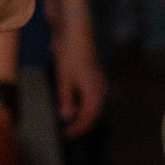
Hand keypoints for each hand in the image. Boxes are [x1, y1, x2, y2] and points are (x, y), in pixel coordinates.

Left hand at [51, 16, 107, 134]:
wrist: (75, 28)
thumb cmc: (71, 52)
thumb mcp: (64, 78)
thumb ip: (66, 99)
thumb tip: (67, 117)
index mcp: (95, 91)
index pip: (89, 118)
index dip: (78, 128)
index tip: (65, 135)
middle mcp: (100, 88)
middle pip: (93, 113)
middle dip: (81, 124)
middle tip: (67, 132)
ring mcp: (96, 81)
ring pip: (92, 105)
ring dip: (82, 114)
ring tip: (69, 121)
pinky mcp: (90, 75)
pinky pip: (89, 96)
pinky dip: (81, 104)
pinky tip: (71, 103)